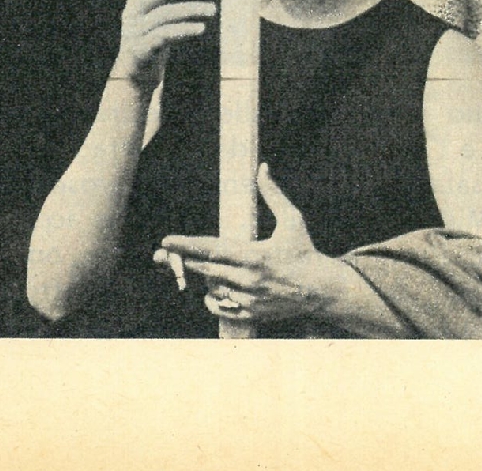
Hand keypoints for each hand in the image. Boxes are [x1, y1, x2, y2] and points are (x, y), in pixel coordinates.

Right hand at [111, 0, 214, 90]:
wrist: (135, 75)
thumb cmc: (151, 37)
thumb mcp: (158, 12)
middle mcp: (133, 10)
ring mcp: (134, 30)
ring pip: (165, 13)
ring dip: (192, 9)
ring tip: (212, 10)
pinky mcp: (140, 49)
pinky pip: (164, 35)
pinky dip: (184, 29)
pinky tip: (201, 28)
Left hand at [155, 169, 339, 328]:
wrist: (320, 289)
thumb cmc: (305, 250)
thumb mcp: (292, 219)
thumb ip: (273, 194)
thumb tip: (263, 167)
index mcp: (254, 256)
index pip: (212, 249)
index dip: (187, 245)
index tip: (167, 239)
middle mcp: (247, 280)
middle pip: (204, 271)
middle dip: (183, 262)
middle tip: (161, 254)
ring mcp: (248, 300)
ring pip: (211, 290)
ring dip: (201, 279)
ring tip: (193, 268)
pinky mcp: (251, 314)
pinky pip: (221, 309)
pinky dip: (213, 300)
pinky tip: (212, 289)